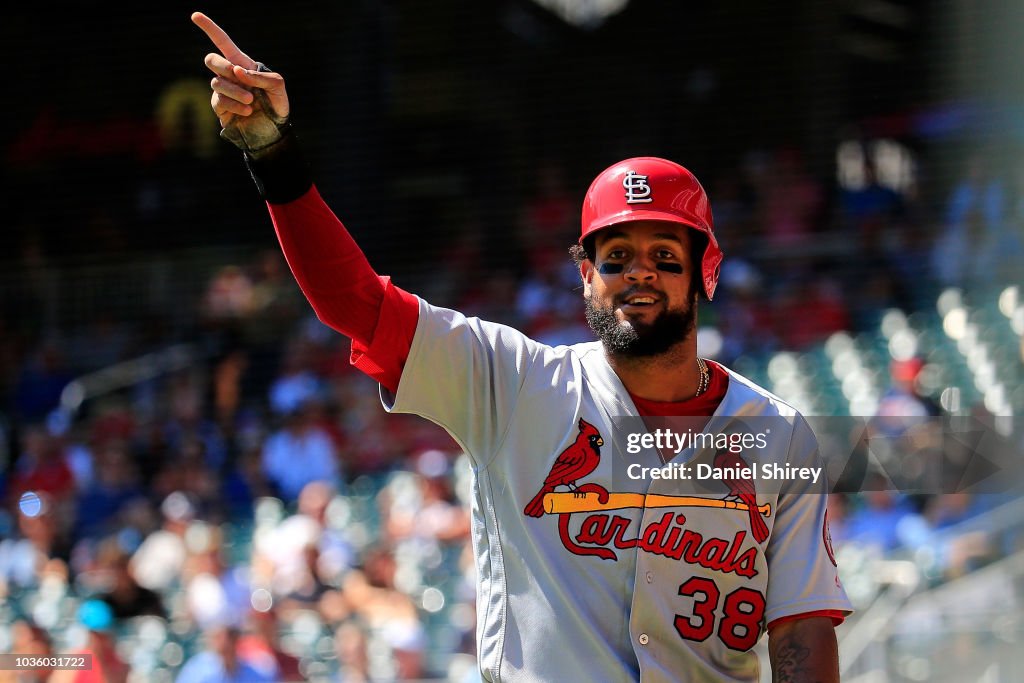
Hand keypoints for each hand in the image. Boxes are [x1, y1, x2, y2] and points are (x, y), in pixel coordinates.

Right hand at [192, 12, 290, 155]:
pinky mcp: (219, 107)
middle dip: (223, 66)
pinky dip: (234, 105)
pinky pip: (219, 100)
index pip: (223, 42)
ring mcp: (222, 90)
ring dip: (235, 91)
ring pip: (217, 83)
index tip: (195, 15)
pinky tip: (247, 111)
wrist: (274, 127)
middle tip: (238, 76)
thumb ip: (260, 76)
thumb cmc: (276, 102)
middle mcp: (229, 75)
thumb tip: (237, 71)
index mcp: (241, 63)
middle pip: (211, 60)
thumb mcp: (277, 85)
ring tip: (251, 101)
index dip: (209, 28)